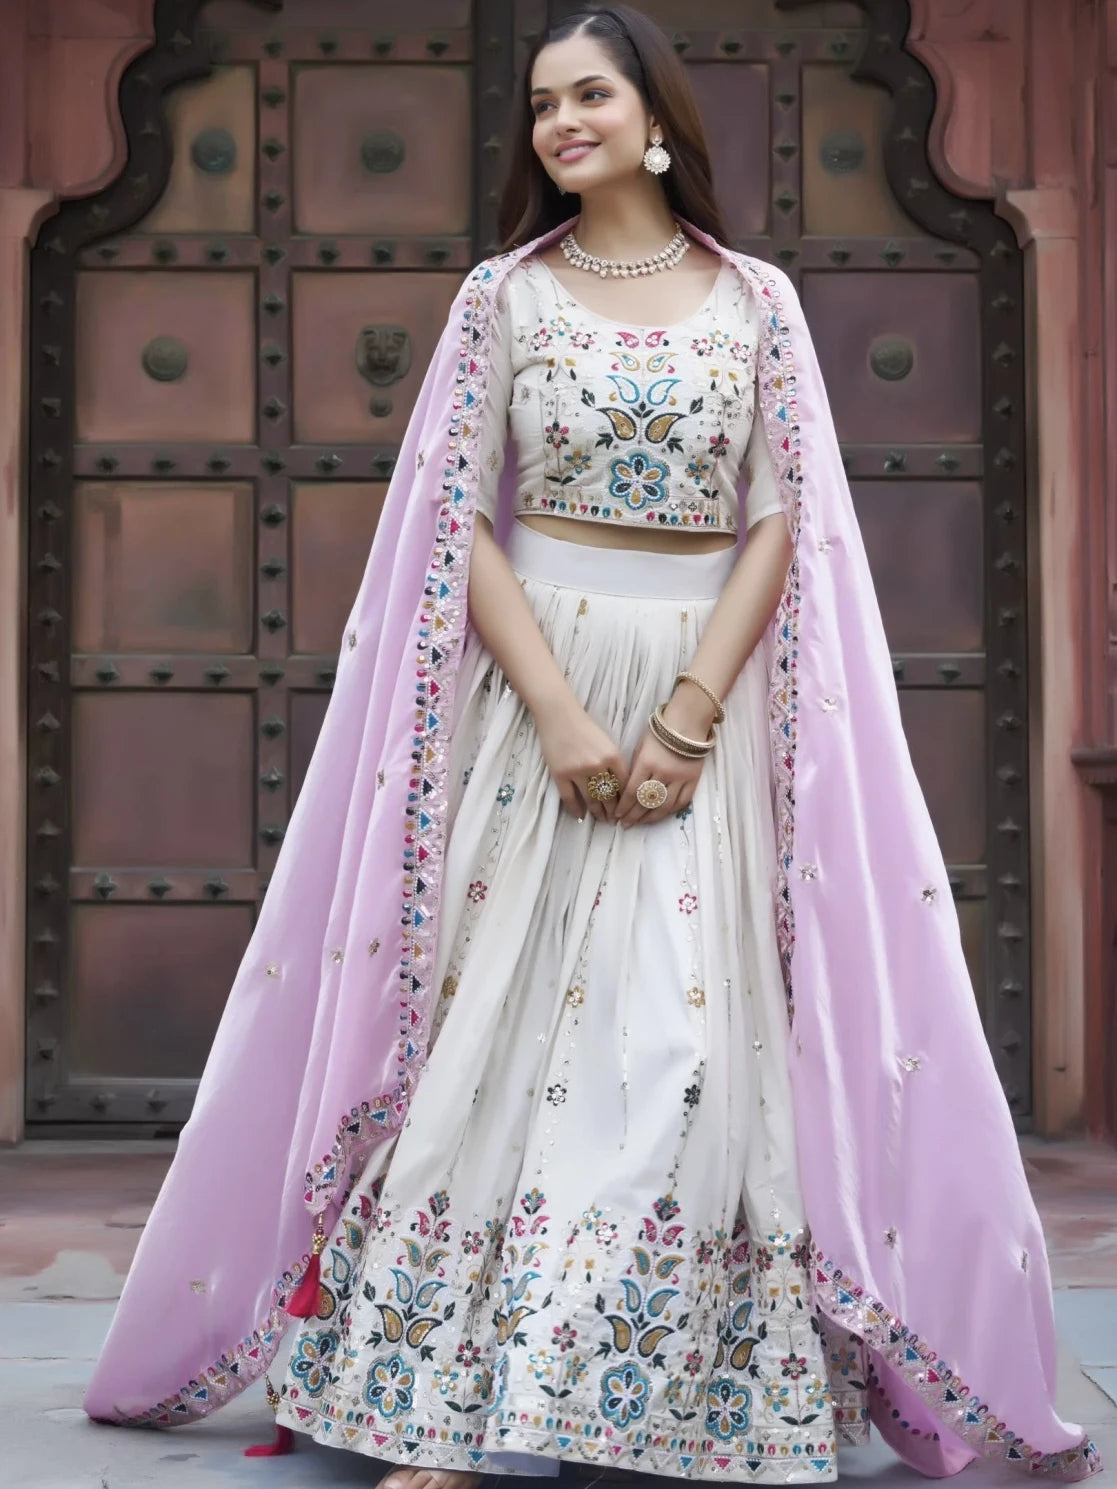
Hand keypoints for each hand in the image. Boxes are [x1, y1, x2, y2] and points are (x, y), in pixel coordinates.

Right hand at [532, 695, 627, 822]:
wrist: (558, 715)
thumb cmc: (584, 726)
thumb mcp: (606, 742)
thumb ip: (614, 763)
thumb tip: (618, 787)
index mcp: (612, 756)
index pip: (624, 785)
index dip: (625, 800)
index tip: (625, 809)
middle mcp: (597, 765)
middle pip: (609, 796)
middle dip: (612, 811)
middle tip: (614, 820)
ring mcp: (578, 771)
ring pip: (591, 799)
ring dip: (597, 812)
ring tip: (600, 819)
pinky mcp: (560, 774)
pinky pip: (569, 798)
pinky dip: (575, 809)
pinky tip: (580, 816)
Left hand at [614, 727, 704, 826]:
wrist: (687, 723)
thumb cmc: (659, 734)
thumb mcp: (640, 748)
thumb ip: (634, 769)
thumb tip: (626, 792)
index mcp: (646, 763)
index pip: (632, 791)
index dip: (624, 807)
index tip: (617, 815)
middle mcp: (663, 773)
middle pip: (646, 802)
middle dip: (634, 816)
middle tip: (626, 824)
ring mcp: (680, 778)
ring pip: (664, 806)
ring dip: (650, 818)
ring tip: (641, 823)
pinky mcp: (693, 780)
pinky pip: (682, 802)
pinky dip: (670, 811)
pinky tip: (660, 815)